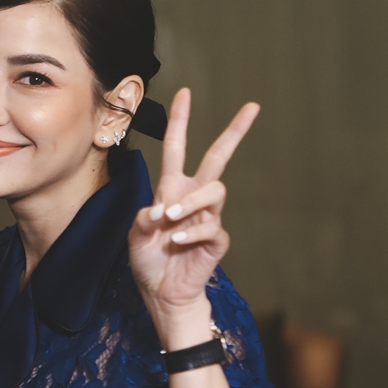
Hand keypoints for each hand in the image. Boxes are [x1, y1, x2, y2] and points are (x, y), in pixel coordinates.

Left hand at [129, 88, 259, 348]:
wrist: (162, 293)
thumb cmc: (149, 260)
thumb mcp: (135, 235)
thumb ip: (143, 219)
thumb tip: (162, 211)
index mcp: (172, 188)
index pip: (177, 148)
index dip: (180, 121)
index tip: (185, 94)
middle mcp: (193, 198)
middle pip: (218, 158)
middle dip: (234, 131)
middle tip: (252, 107)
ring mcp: (208, 217)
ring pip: (214, 191)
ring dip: (191, 202)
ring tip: (171, 220)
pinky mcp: (216, 240)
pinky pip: (211, 227)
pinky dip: (192, 232)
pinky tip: (177, 241)